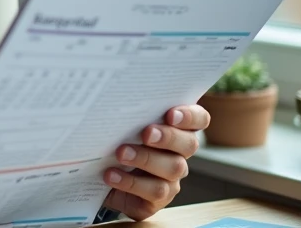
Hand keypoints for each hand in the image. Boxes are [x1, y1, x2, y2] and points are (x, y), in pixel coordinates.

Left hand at [102, 105, 209, 220]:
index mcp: (177, 129)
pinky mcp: (159, 198)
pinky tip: (112, 175)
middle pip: (189, 144)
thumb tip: (120, 102)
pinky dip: (131, 182)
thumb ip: (133, 115)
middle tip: (147, 133)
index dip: (190, 116)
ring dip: (146, 159)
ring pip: (173, 168)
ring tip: (121, 154)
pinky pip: (154, 191)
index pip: (199, 119)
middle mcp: (179, 153)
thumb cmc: (116, 142)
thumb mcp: (124, 125)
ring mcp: (172, 177)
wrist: (101, 177)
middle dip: (168, 137)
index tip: (171, 114)